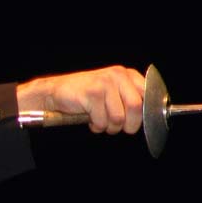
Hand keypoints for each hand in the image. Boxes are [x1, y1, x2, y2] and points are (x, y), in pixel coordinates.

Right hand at [16, 65, 145, 133]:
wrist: (55, 92)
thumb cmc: (84, 95)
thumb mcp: (111, 91)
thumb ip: (128, 98)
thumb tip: (143, 116)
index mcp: (125, 74)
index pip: (146, 96)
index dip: (142, 114)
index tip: (133, 122)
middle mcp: (117, 75)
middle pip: (135, 107)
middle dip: (127, 124)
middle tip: (117, 128)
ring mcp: (104, 83)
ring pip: (118, 117)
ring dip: (109, 127)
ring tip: (100, 122)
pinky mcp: (92, 93)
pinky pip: (102, 120)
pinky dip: (96, 126)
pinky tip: (90, 120)